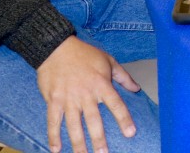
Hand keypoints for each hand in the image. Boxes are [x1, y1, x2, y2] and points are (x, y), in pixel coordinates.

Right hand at [36, 37, 140, 152]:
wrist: (56, 48)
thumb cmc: (85, 54)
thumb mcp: (108, 60)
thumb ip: (123, 76)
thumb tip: (136, 89)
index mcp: (101, 84)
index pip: (115, 104)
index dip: (124, 119)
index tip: (130, 133)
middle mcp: (86, 94)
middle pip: (93, 120)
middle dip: (98, 138)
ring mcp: (68, 99)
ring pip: (73, 125)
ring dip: (78, 143)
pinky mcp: (53, 101)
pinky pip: (53, 121)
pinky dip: (53, 136)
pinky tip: (55, 150)